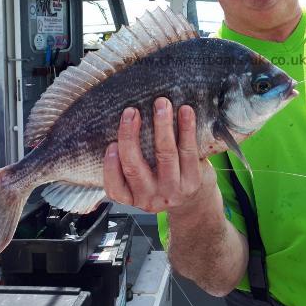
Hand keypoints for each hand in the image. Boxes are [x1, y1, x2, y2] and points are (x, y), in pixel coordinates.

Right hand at [103, 97, 215, 213]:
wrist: (195, 200)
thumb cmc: (162, 182)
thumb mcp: (141, 181)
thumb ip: (130, 162)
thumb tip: (121, 124)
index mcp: (132, 197)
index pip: (115, 187)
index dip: (111, 166)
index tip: (110, 144)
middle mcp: (151, 197)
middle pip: (135, 167)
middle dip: (130, 136)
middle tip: (131, 112)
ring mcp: (173, 190)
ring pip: (165, 155)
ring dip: (162, 126)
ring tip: (161, 104)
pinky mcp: (193, 180)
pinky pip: (189, 151)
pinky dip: (186, 128)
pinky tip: (184, 111)